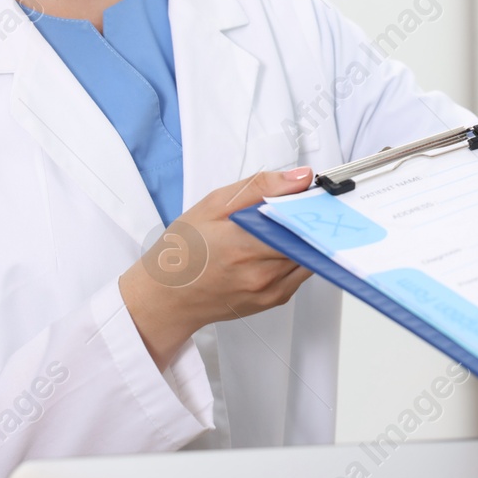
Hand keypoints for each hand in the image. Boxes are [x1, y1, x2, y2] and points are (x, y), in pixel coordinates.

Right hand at [119, 167, 315, 369]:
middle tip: (295, 205)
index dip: (308, 203)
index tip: (310, 192)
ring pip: (308, 255)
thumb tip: (300, 177)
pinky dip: (295, 256)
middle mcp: (261, 272)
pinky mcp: (274, 300)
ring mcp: (269, 290)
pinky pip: (300, 272)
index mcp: (243, 244)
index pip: (299, 220)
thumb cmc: (182, 251)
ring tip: (279, 226)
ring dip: (302, 238)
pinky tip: (274, 248)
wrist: (168, 297)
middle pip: (307, 237)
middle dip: (306, 219)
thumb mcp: (212, 205)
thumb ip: (259, 187)